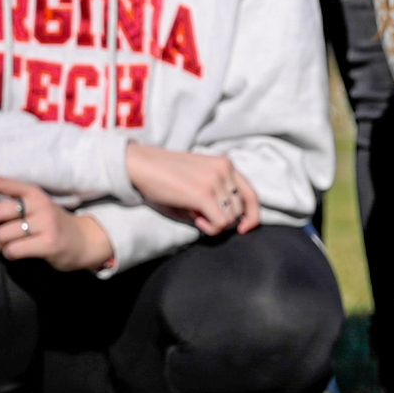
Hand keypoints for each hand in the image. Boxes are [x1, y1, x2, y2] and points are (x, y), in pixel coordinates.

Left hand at [0, 178, 113, 271]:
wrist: (86, 241)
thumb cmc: (51, 225)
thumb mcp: (32, 208)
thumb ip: (6, 203)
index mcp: (32, 192)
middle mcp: (40, 204)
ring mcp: (46, 223)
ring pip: (1, 235)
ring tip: (8, 246)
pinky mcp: (49, 243)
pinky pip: (12, 250)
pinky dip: (9, 255)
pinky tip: (18, 254)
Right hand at [123, 142, 261, 234]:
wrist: (142, 165)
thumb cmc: (166, 175)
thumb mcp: (199, 178)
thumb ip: (217, 194)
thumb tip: (228, 222)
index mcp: (226, 164)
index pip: (251, 194)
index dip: (252, 215)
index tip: (243, 228)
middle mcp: (225, 170)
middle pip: (240, 209)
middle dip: (223, 219)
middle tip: (201, 215)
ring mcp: (216, 181)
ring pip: (231, 218)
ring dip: (215, 223)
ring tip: (195, 214)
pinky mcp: (204, 194)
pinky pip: (221, 223)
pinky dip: (210, 228)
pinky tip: (196, 219)